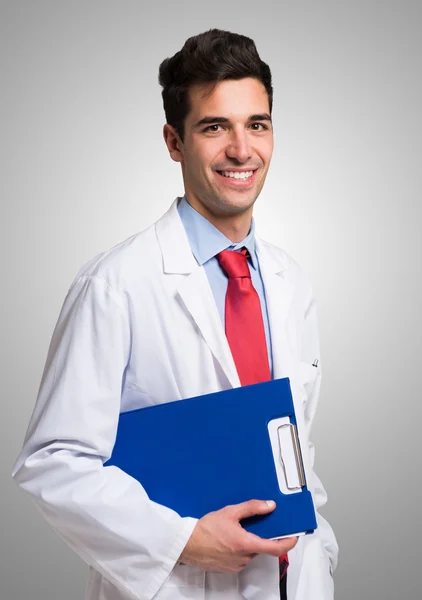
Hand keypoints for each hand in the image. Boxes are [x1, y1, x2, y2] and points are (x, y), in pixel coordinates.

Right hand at [178, 499, 297, 572]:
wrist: (186, 544)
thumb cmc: (204, 529)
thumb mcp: (230, 512)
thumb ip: (252, 508)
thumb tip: (269, 505)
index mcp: (245, 544)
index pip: (275, 548)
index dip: (288, 543)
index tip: (294, 536)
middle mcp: (243, 557)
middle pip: (262, 547)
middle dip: (260, 536)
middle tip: (253, 524)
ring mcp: (236, 565)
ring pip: (251, 552)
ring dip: (249, 542)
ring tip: (235, 530)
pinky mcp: (229, 568)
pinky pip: (242, 558)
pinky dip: (240, 549)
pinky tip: (229, 540)